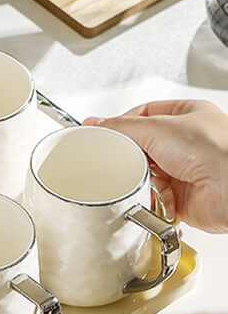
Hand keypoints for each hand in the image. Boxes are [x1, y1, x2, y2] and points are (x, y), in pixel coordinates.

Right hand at [83, 99, 227, 232]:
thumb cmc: (216, 151)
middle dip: (129, 156)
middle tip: (115, 158)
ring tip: (137, 179)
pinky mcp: (181, 197)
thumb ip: (123, 126)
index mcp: (187, 115)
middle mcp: (187, 142)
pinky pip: (152, 198)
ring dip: (139, 179)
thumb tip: (97, 123)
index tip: (100, 131)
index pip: (144, 114)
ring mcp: (184, 170)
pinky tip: (148, 196)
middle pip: (142, 147)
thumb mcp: (158, 127)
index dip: (121, 123)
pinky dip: (147, 199)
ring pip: (145, 174)